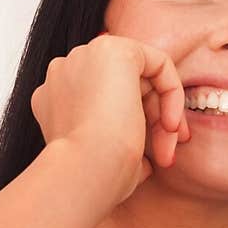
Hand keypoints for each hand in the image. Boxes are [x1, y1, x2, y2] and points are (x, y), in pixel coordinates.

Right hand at [30, 32, 190, 212]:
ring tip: (168, 148)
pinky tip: (171, 124)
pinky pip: (157, 62)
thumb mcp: (104, 162)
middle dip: (153, 122)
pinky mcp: (111, 49)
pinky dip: (172, 91)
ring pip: (141, 78)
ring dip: (162, 113)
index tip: (155, 154)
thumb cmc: (93, 177)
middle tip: (167, 153)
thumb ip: (120, 149)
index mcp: (56, 99)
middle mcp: (65, 73)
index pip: (106, 102)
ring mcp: (84, 57)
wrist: (83, 171)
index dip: (137, 126)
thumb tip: (143, 163)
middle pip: (125, 89)